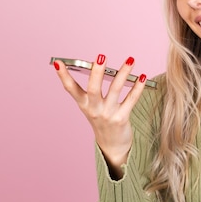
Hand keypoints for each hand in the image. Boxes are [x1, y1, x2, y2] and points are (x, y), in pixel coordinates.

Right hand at [53, 54, 146, 178]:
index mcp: (84, 104)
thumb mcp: (91, 106)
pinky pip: (131, 99)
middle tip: (101, 56)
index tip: (58, 62)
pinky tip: (142, 77)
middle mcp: (94, 109)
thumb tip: (96, 64)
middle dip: (97, 71)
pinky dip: (138, 87)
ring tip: (130, 60)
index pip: (70, 89)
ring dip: (123, 73)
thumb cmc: (101, 119)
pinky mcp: (121, 118)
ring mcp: (108, 114)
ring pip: (115, 90)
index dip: (63, 76)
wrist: (112, 145)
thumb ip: (91, 89)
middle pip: (93, 88)